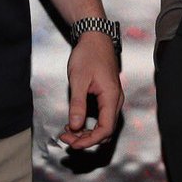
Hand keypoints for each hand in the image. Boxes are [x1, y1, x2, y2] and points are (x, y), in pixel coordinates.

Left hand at [61, 32, 122, 149]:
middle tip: (66, 138)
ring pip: (103, 125)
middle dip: (86, 139)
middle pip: (106, 130)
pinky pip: (101, 117)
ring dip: (87, 132)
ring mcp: (113, 98)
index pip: (105, 129)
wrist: (95, 38)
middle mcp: (116, 100)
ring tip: (67, 131)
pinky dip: (89, 124)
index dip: (89, 141)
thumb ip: (77, 104)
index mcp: (111, 97)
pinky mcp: (108, 96)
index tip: (73, 143)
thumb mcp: (79, 79)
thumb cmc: (88, 54)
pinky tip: (74, 122)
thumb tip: (75, 126)